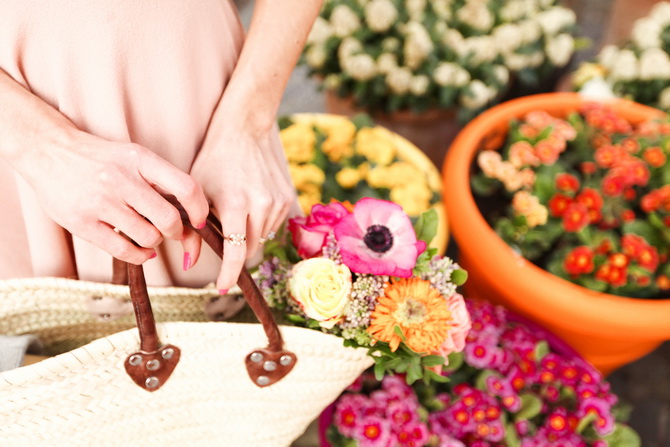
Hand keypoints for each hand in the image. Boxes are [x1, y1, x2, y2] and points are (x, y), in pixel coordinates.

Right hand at [14, 130, 208, 264]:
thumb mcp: (133, 158)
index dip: (200, 210)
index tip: (198, 221)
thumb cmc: (101, 159)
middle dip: (177, 232)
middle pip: (169, 219)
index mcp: (140, 159)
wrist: (48, 150)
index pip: (186, 188)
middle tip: (172, 233)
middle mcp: (121, 178)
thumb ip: (161, 182)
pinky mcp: (82, 222)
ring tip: (148, 235)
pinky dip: (140, 256)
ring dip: (155, 242)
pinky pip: (123, 250)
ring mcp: (100, 201)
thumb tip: (194, 220)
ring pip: (148, 237)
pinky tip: (140, 251)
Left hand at [191, 121, 295, 291]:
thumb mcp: (197, 193)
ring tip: (237, 210)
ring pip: (261, 238)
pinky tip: (250, 202)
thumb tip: (190, 263)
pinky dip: (260, 222)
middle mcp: (261, 205)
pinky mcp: (287, 198)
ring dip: (248, 234)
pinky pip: (272, 224)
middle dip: (234, 250)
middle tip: (222, 232)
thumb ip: (193, 229)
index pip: (234, 252)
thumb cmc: (213, 162)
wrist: (243, 132)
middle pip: (248, 249)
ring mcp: (277, 201)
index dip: (228, 274)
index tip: (221, 288)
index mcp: (235, 204)